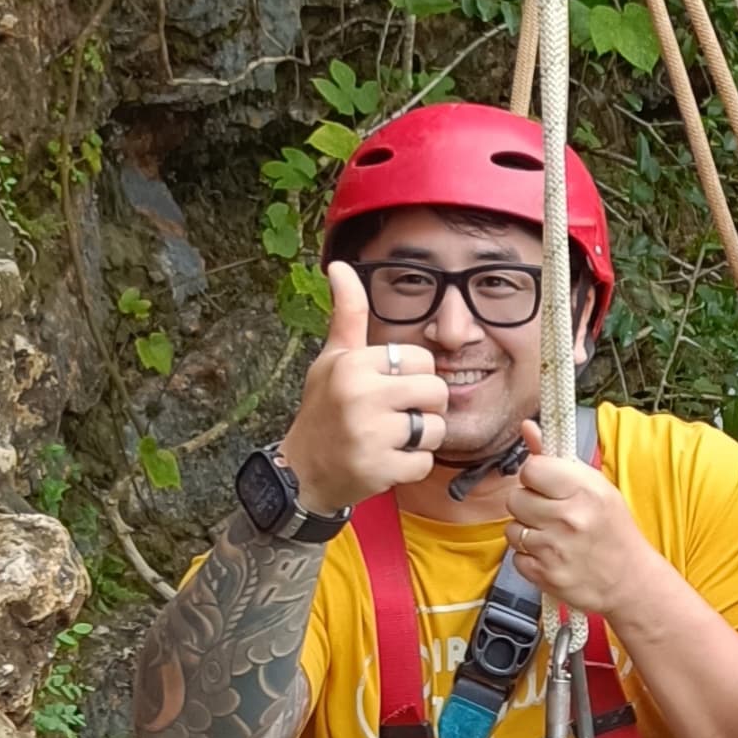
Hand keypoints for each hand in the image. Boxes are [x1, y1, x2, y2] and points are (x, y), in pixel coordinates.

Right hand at [282, 258, 441, 513]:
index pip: (422, 359)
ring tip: (389, 438)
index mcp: (353, 364)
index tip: (388, 389)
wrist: (300, 472)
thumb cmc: (323, 409)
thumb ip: (348, 314)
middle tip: (394, 417)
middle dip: (423, 407)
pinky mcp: (380, 469)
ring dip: (419, 438)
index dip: (413, 376)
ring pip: (435, 428)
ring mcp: (370, 434)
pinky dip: (410, 466)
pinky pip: (424, 462)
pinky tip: (384, 461)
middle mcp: (361, 395)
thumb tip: (340, 266)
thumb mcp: (332, 359)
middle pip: (436, 391)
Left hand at [482, 445, 649, 620]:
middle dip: (529, 505)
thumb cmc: (613, 530)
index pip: (531, 469)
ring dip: (527, 532)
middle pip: (515, 499)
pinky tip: (551, 555)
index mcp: (584, 490)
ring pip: (512, 529)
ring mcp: (554, 549)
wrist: (629, 581)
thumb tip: (527, 427)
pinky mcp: (544, 575)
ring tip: (553, 536)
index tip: (548, 485)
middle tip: (552, 513)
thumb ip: (557, 459)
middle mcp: (568, 518)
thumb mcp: (596, 487)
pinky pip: (516, 557)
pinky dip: (529, 557)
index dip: (536, 476)